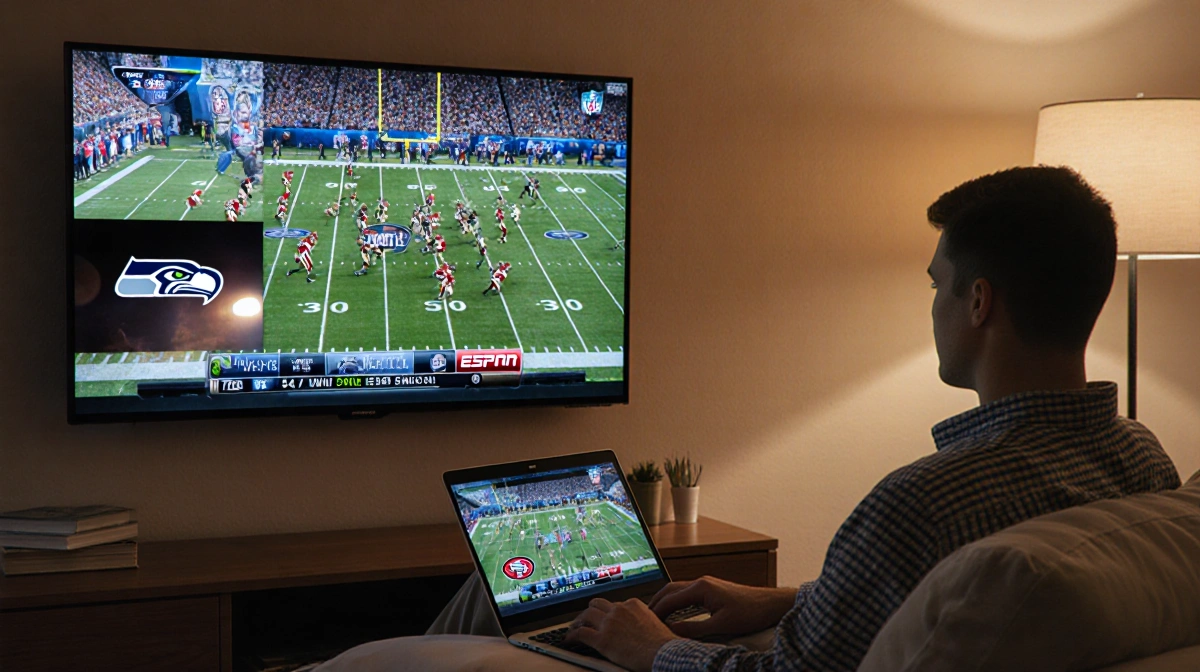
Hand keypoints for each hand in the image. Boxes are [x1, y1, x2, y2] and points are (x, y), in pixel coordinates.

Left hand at [563, 598, 678, 671]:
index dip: (608, 612)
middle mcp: (619, 610)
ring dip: (578, 621)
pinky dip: (572, 636)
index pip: (614, 604)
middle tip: (586, 618)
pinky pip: (581, 633)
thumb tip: (643, 626)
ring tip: (574, 627)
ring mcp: (609, 623)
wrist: (662, 652)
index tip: (605, 617)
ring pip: (586, 615)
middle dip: (590, 611)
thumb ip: (645, 619)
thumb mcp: (656, 623)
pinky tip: (569, 640)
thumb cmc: (663, 643)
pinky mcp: (601, 639)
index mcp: (633, 604)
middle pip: (597, 604)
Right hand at [648, 576, 796, 638]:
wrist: (770, 604)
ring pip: (679, 590)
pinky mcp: (712, 589)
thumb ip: (693, 629)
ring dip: (666, 601)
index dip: (656, 611)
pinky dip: (677, 602)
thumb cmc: (750, 612)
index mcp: (701, 588)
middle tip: (644, 617)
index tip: (645, 621)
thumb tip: (672, 631)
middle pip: (670, 590)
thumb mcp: (720, 625)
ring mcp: (707, 584)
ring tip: (655, 615)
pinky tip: (675, 613)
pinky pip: (688, 593)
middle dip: (656, 603)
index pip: (670, 599)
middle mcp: (702, 582)